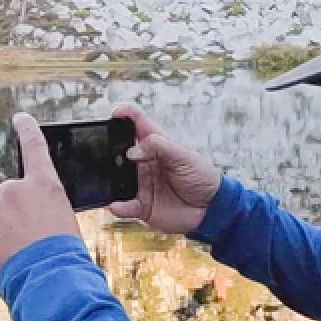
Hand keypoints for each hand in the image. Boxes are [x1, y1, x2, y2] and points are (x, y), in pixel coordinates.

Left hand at [0, 113, 80, 281]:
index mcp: (45, 184)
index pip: (35, 149)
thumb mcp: (63, 221)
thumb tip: (26, 217)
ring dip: (4, 231)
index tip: (20, 118)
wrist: (50, 279)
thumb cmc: (65, 254)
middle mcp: (16, 189)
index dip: (28, 131)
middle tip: (30, 237)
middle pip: (10, 195)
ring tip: (22, 252)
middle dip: (14, 213)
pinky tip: (7, 258)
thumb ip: (41, 208)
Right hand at [106, 103, 220, 234]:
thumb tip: (132, 151)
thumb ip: (159, 146)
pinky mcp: (142, 205)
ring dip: (110, 178)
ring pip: (116, 178)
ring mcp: (141, 183)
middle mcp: (144, 162)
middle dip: (110, 148)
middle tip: (108, 151)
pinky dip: (118, 206)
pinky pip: (124, 206)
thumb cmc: (202, 176)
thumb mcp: (184, 155)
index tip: (115, 112)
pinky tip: (116, 205)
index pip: (137, 122)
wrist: (212, 208)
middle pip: (119, 150)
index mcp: (156, 144)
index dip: (125, 113)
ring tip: (109, 178)